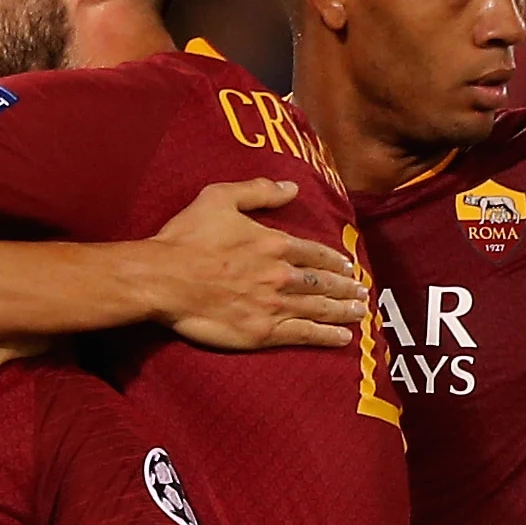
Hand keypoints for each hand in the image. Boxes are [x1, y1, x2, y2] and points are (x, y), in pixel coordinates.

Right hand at [147, 179, 367, 349]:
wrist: (163, 278)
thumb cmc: (186, 238)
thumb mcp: (219, 198)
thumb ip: (258, 191)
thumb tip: (292, 186)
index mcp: (273, 243)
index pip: (314, 252)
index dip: (335, 259)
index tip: (349, 265)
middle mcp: (281, 275)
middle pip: (322, 282)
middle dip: (346, 287)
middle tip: (362, 292)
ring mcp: (274, 306)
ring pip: (319, 308)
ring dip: (343, 310)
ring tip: (360, 312)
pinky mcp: (262, 332)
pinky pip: (303, 335)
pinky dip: (327, 336)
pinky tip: (343, 338)